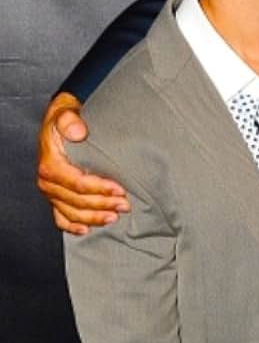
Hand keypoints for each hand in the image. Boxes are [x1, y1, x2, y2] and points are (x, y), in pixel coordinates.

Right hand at [36, 92, 129, 234]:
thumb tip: (78, 132)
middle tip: (126, 205)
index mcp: (51, 165)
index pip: (78, 183)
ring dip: (94, 217)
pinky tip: (86, 230)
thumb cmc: (64, 119)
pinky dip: (72, 226)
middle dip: (103, 204)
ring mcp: (51, 192)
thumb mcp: (65, 112)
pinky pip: (61, 217)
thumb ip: (70, 120)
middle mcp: (48, 182)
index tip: (120, 189)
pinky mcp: (55, 196)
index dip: (100, 188)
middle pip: (78, 201)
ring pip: (72, 212)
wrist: (58, 122)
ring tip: (115, 217)